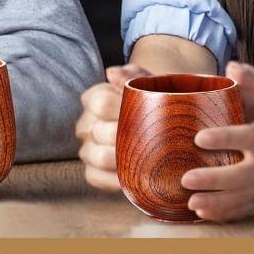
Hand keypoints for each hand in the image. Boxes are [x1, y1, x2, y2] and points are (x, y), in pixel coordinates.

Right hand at [75, 63, 148, 190]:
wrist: (166, 124)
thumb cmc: (154, 99)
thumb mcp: (148, 82)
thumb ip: (132, 75)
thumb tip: (111, 74)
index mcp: (96, 97)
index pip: (99, 102)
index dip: (121, 107)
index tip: (145, 111)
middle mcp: (86, 123)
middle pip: (99, 131)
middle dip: (126, 134)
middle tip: (150, 137)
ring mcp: (87, 148)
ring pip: (96, 156)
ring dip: (122, 158)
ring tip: (144, 156)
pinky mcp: (92, 171)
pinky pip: (96, 177)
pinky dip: (116, 178)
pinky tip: (135, 174)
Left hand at [181, 61, 253, 222]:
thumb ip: (249, 84)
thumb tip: (232, 66)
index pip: (244, 138)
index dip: (223, 138)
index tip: (199, 137)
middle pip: (239, 176)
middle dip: (213, 179)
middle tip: (186, 177)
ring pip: (238, 199)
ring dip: (214, 203)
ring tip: (190, 201)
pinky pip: (240, 212)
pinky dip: (222, 215)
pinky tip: (201, 212)